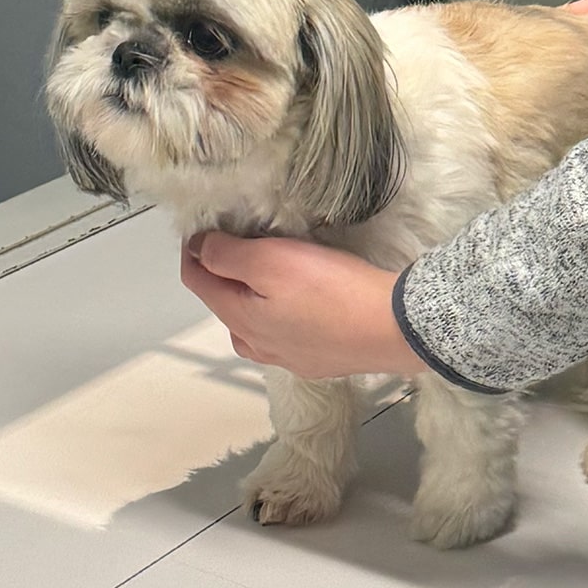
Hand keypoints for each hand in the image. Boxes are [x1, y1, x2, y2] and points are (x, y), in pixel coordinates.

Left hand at [180, 233, 431, 379]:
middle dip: (225, 273)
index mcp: (239, 318)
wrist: (394, 329)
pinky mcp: (319, 362)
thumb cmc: (330, 290)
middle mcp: (256, 345)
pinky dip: (282, 317)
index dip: (193, 249)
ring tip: (272, 275)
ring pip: (254, 325)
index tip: (204, 225)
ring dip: (253, 298)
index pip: (196, 280)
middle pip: (225, 304)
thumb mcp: (271, 261)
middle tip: (245, 241)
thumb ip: (227, 255)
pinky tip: (302, 307)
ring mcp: (288, 358)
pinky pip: (286, 336)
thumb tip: (198, 249)